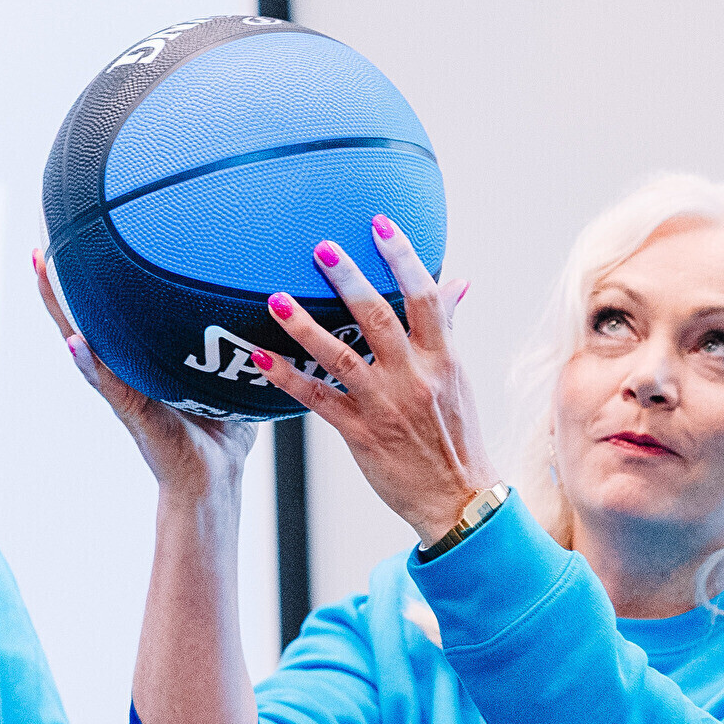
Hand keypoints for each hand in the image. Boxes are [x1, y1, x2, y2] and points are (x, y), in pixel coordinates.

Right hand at [34, 249, 258, 501]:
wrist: (215, 478)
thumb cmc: (222, 429)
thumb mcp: (229, 376)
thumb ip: (239, 347)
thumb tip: (270, 308)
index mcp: (142, 360)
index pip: (111, 312)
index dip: (93, 280)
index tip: (78, 238)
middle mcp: (124, 370)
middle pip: (83, 319)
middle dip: (60, 284)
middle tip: (42, 245)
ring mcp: (124, 390)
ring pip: (82, 343)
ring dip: (61, 310)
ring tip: (43, 273)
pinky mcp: (134, 414)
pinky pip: (110, 385)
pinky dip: (90, 364)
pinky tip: (75, 343)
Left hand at [252, 218, 491, 542]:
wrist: (457, 499)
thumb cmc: (457, 436)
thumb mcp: (459, 379)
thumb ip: (448, 328)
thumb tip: (457, 282)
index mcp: (443, 359)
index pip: (425, 298)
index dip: (402, 258)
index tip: (380, 224)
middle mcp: (415, 378)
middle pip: (379, 318)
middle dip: (349, 279)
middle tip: (321, 246)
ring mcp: (385, 406)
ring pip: (341, 357)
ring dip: (305, 326)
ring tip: (276, 298)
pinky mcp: (360, 435)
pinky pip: (319, 401)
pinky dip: (290, 379)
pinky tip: (263, 358)